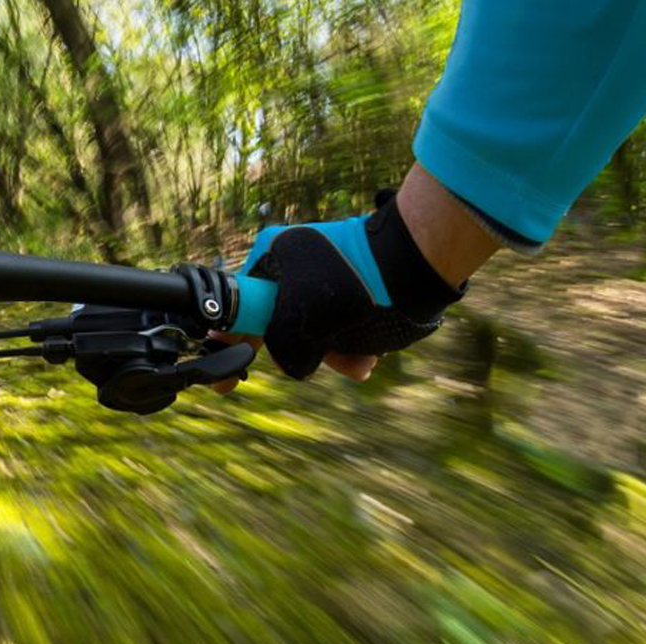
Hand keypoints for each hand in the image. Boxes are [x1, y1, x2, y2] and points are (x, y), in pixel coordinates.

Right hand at [215, 187, 465, 390]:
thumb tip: (296, 363)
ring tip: (360, 364)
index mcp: (270, 257)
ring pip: (316, 327)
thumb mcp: (300, 324)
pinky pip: (342, 320)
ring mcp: (327, 270)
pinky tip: (370, 356)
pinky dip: (353, 342)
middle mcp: (294, 261)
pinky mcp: (356, 282)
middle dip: (303, 352)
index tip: (229, 380)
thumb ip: (280, 348)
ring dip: (335, 353)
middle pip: (280, 323)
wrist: (419, 265)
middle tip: (320, 365)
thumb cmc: (353, 290)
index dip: (233, 346)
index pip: (239, 308)